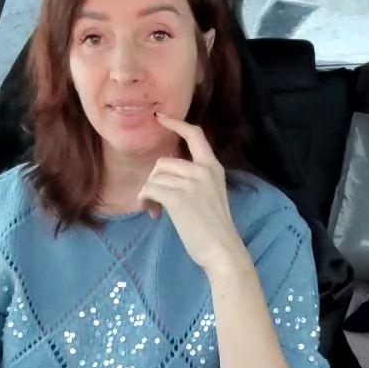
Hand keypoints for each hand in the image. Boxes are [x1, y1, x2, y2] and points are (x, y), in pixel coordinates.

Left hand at [137, 112, 246, 273]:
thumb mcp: (211, 194)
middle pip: (163, 163)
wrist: (222, 249)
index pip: (195, 135)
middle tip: (155, 201)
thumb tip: (165, 173)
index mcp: (213, 167)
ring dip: (148, 194)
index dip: (176, 124)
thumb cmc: (215, 228)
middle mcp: (203, 171)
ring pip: (154, 178)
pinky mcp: (178, 198)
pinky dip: (146, 201)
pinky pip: (150, 190)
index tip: (160, 118)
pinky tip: (153, 214)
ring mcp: (191, 183)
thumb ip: (195, 179)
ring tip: (155, 209)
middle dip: (154, 180)